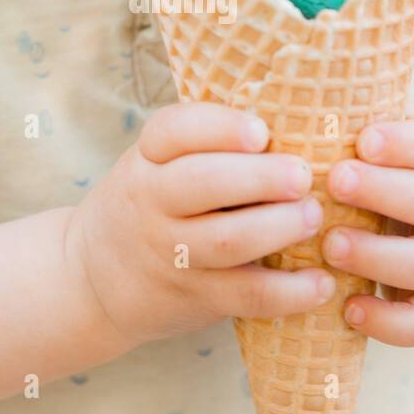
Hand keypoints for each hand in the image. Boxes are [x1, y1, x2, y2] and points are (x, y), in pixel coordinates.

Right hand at [65, 102, 335, 346]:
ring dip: (278, 228)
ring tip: (313, 217)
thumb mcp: (154, 165)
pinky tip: (321, 282)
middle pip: (202, 183)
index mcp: (147, 159)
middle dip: (260, 177)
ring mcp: (171, 253)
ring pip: (226, 241)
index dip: (220, 127)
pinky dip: (288, 293)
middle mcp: (152, 202)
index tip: (261, 130)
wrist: (93, 281)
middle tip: (303, 175)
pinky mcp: (194, 297)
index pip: (173, 130)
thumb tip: (295, 116)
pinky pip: (244, 296)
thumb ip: (203, 145)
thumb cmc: (149, 205)